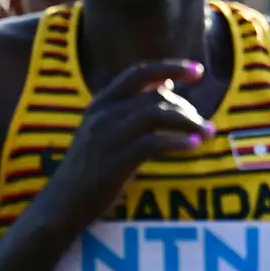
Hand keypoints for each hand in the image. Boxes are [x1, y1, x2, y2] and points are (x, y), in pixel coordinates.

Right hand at [42, 60, 213, 227]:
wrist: (62, 204)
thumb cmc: (91, 167)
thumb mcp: (106, 129)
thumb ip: (133, 107)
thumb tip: (166, 84)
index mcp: (101, 103)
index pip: (139, 73)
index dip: (170, 67)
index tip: (199, 69)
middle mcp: (103, 115)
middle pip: (155, 97)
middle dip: (187, 108)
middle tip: (204, 124)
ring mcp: (107, 136)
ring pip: (157, 115)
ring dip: (188, 123)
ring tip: (207, 133)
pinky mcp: (115, 160)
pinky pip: (154, 142)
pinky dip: (178, 142)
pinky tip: (194, 146)